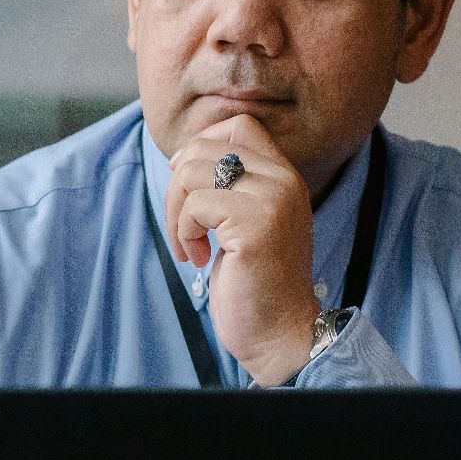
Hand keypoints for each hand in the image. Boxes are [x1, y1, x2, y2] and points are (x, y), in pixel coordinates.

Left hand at [164, 114, 320, 384]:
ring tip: (191, 247)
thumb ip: (228, 186)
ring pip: (191, 174)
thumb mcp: (244, 221)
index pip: (237, 127)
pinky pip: (195, 206)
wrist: (280, 332)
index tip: (191, 193)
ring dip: (176, 215)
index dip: (201, 149)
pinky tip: (200, 259)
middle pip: (203, 149)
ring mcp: (271, 200)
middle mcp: (283, 180)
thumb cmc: (253, 282)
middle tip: (184, 229)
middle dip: (177, 189)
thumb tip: (180, 157)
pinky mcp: (255, 225)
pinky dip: (184, 234)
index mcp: (284, 176)